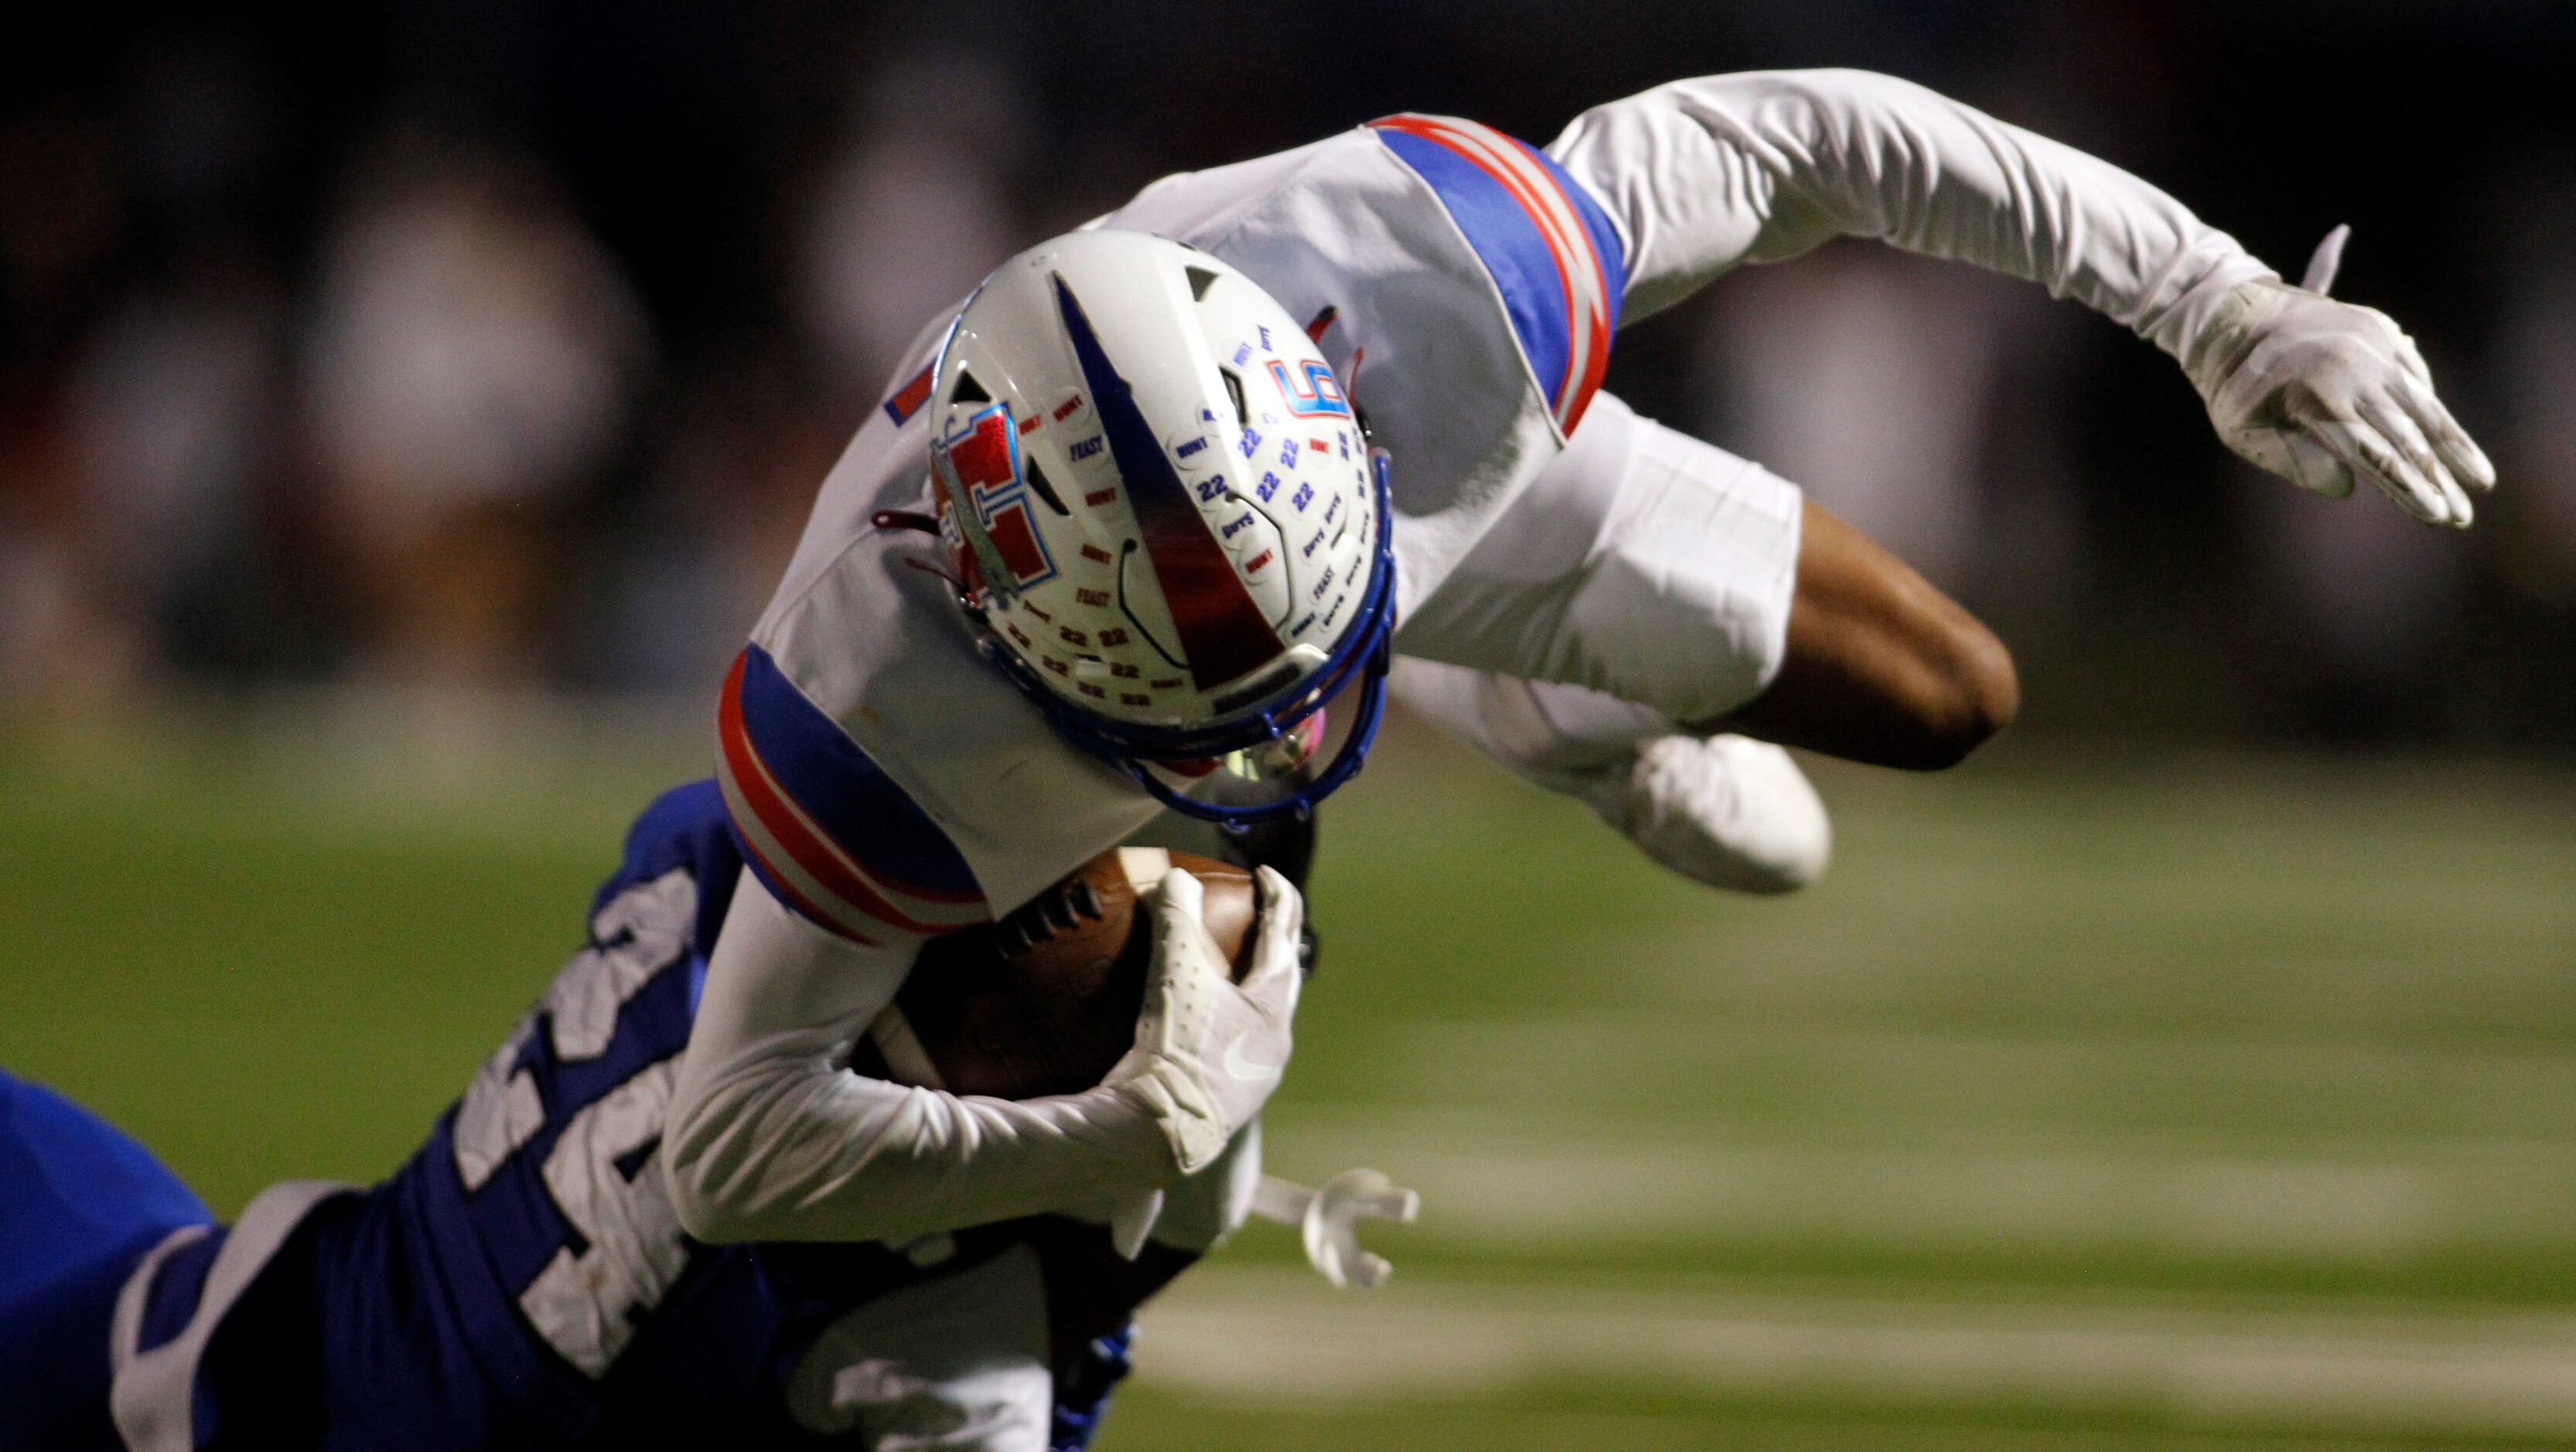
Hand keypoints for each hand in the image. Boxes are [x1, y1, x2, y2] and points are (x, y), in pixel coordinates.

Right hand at [1108, 866, 1304, 1172]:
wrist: (1156, 1138)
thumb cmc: (1175, 1052)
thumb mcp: (1175, 976)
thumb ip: (1176, 920)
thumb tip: (1175, 877)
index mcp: (1272, 1013)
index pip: (1283, 940)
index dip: (1278, 899)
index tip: (1267, 874)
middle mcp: (1272, 1048)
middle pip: (1282, 983)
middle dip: (1273, 946)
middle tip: (1261, 915)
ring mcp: (1251, 1080)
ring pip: (1260, 1021)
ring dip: (1249, 990)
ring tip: (1230, 969)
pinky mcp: (1224, 1102)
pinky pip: (1230, 1047)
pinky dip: (1218, 1021)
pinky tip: (1191, 1022)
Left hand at [2184, 236, 2493, 527]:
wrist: (2237, 312)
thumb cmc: (2235, 386)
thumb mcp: (2243, 431)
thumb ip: (2294, 462)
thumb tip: (2348, 488)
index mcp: (2320, 400)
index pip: (2375, 455)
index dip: (2408, 488)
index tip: (2436, 514)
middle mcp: (2356, 373)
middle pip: (2407, 438)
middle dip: (2437, 481)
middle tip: (2462, 518)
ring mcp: (2375, 349)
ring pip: (2424, 406)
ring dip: (2454, 447)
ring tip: (2481, 481)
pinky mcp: (2383, 333)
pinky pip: (2415, 378)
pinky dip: (2432, 411)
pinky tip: (2449, 443)